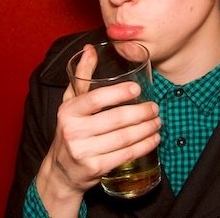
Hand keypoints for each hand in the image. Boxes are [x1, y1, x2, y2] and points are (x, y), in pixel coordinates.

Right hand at [35, 45, 160, 216]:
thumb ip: (82, 75)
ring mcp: (83, 151)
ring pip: (123, 138)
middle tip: (155, 107)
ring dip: (146, 129)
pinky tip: (153, 139)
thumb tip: (90, 49)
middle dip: (141, 112)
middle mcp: (73, 131)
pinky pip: (125, 155)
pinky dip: (144, 146)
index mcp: (68, 111)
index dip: (118, 93)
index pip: (95, 99)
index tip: (137, 89)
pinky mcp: (95, 168)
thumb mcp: (71, 102)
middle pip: (115, 119)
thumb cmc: (70, 130)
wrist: (61, 171)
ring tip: (157, 121)